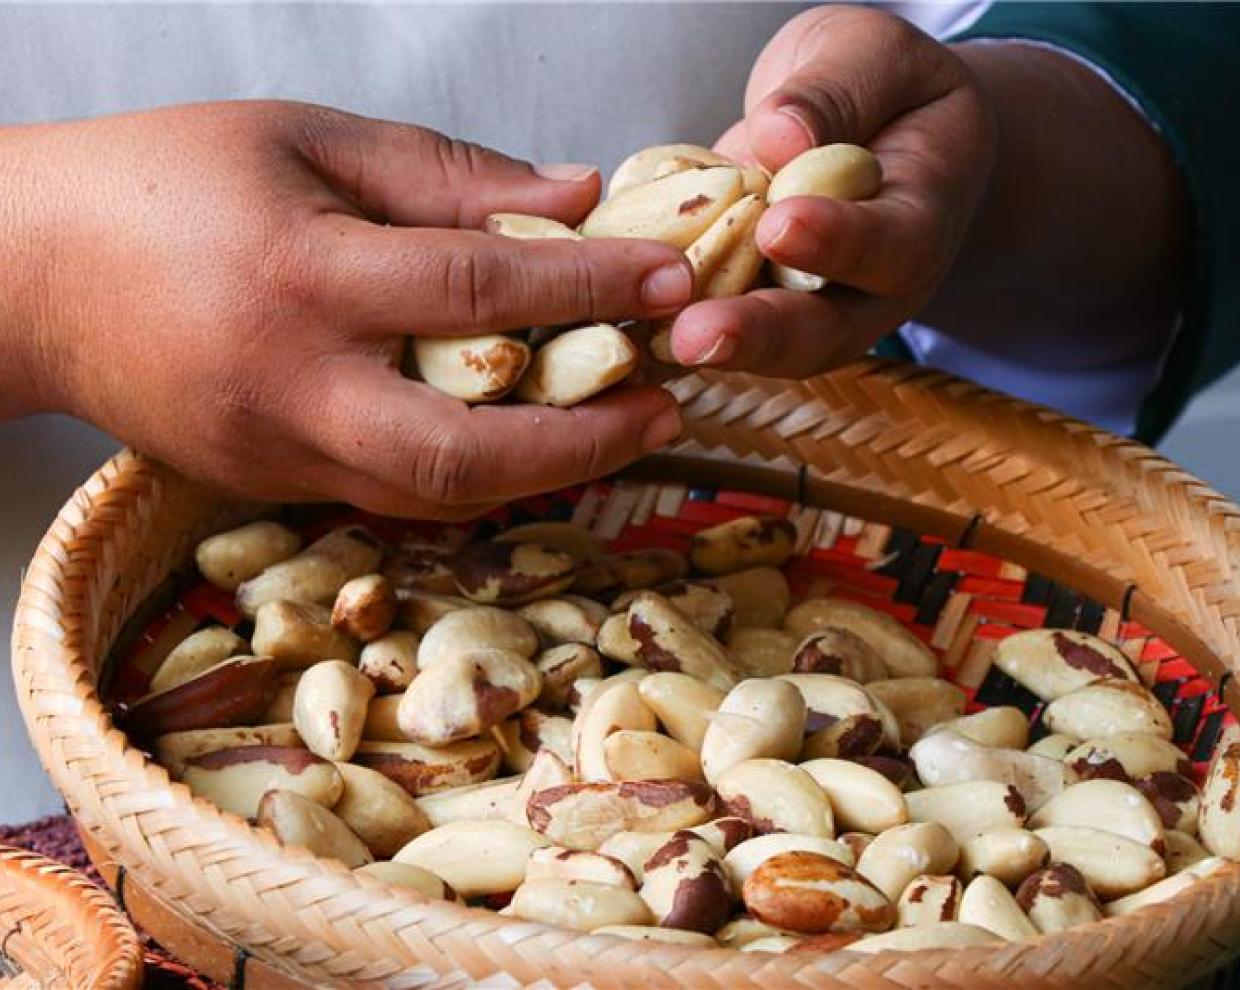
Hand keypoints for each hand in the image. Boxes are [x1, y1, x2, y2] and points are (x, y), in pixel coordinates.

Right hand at [0, 101, 693, 517]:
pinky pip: (396, 496)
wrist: (28, 276)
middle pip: (467, 451)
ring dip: (546, 471)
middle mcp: (295, 385)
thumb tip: (573, 198)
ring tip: (620, 427)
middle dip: (586, 441)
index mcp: (303, 275)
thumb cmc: (162, 184)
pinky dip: (478, 476)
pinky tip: (531, 441)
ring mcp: (279, 453)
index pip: (480, 291)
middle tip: (666, 405)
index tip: (671, 278)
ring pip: (439, 496)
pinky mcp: (271, 486)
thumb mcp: (306, 139)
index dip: (591, 286)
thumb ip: (447, 176)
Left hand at [667, 5, 995, 374]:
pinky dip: (666, 325)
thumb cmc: (880, 86)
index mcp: (918, 220)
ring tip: (649, 342)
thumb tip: (782, 136)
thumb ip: (835, 92)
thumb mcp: (868, 57)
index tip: (780, 225)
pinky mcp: (752, 311)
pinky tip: (617, 321)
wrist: (875, 127)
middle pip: (821, 330)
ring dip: (704, 349)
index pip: (889, 243)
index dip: (837, 240)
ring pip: (763, 349)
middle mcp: (867, 289)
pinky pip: (713, 325)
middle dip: (757, 334)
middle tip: (698, 333)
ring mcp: (809, 313)